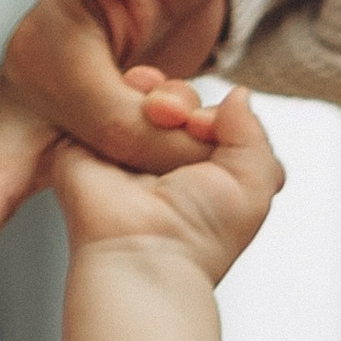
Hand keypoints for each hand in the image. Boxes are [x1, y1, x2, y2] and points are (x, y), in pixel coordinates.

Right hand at [50, 75, 284, 288]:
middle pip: (175, 99)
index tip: (210, 128)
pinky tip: (132, 105)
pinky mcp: (85, 142)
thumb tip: (238, 95)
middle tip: (186, 123)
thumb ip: (254, 134)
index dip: (215, 112)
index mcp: (204, 173)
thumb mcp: (255, 183)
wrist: (148, 251)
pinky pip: (100, 95)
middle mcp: (164, 160)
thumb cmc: (202, 232)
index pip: (211, 116)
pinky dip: (118, 89)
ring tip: (161, 117)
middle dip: (183, 98)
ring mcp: (126, 149)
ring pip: (141, 94)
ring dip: (155, 93)